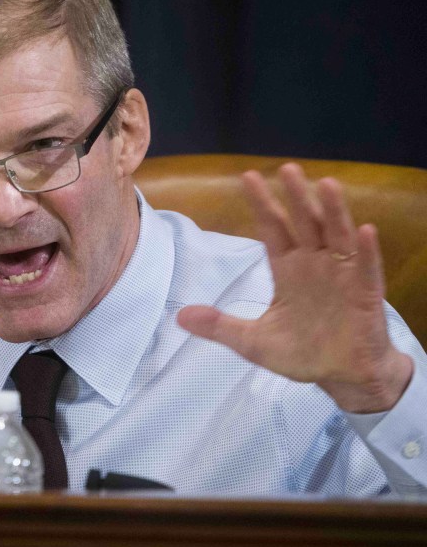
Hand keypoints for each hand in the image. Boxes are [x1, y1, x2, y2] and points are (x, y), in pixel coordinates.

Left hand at [177, 163, 412, 412]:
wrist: (342, 377)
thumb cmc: (302, 353)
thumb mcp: (252, 342)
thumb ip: (220, 326)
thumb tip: (180, 316)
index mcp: (288, 270)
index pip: (272, 229)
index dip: (262, 204)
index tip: (248, 177)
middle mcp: (315, 265)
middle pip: (304, 224)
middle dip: (295, 197)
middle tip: (286, 168)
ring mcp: (342, 277)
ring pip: (336, 237)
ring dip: (333, 212)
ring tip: (327, 184)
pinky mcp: (365, 295)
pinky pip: (367, 269)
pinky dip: (366, 251)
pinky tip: (365, 230)